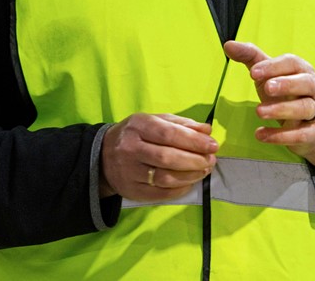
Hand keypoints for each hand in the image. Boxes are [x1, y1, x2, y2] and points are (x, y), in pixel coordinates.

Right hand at [99, 113, 217, 201]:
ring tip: (203, 170)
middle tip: (210, 160)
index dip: (194, 141)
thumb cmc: (136, 135)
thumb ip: (181, 124)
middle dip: (194, 160)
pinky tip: (190, 183)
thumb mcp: (154, 121)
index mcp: (138, 126)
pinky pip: (161, 194)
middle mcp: (131, 148)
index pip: (169, 134)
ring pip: (165, 177)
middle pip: (167, 157)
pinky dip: (180, 189)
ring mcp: (130, 172)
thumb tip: (207, 130)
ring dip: (190, 175)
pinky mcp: (132, 191)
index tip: (212, 145)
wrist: (102, 156)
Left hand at [222, 40, 314, 178]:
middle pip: (305, 83)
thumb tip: (228, 45)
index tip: (253, 73)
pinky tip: (261, 135)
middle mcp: (312, 88)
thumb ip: (251, 58)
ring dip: (281, 110)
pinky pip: (300, 134)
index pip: (292, 63)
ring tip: (259, 112)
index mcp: (302, 70)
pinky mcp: (312, 132)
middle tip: (266, 88)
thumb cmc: (287, 94)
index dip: (273, 67)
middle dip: (286, 84)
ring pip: (304, 108)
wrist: (314, 126)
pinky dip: (281, 136)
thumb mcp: (270, 74)